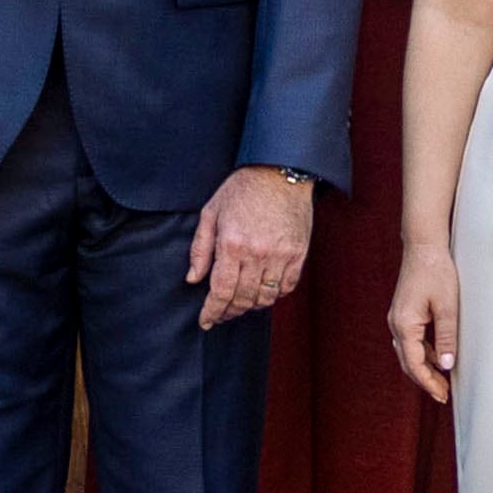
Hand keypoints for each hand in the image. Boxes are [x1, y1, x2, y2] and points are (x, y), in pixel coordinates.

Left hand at [190, 165, 315, 329]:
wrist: (280, 172)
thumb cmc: (242, 189)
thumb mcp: (211, 212)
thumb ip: (200, 248)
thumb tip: (194, 279)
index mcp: (232, 245)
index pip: (221, 292)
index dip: (212, 312)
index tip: (206, 321)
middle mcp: (257, 254)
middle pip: (242, 299)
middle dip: (229, 312)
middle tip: (222, 313)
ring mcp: (280, 255)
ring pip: (265, 298)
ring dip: (251, 306)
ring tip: (242, 303)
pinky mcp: (298, 254)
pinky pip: (286, 287)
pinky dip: (274, 295)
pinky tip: (264, 291)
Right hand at [388, 238, 461, 402]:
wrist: (423, 246)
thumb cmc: (436, 272)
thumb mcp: (447, 306)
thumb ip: (446, 337)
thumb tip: (446, 366)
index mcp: (404, 325)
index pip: (415, 364)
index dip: (428, 383)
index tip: (442, 396)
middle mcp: (396, 325)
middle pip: (408, 362)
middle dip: (425, 380)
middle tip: (443, 395)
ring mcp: (398, 319)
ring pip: (408, 353)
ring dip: (424, 368)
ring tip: (442, 381)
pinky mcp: (404, 314)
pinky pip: (411, 341)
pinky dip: (423, 354)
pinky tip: (438, 358)